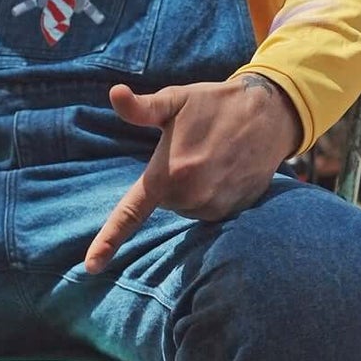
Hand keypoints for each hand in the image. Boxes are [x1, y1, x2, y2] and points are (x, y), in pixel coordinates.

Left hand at [84, 76, 301, 272]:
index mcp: (168, 174)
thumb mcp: (175, 99)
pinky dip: (212, 192)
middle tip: (193, 148)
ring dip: (193, 186)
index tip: (91, 266)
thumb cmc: (215, 103)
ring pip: (187, 206)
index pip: (130, 214)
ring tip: (212, 155)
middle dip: (172, 179)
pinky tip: (225, 167)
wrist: (270, 114)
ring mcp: (215, 208)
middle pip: (165, 201)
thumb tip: (115, 94)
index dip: (108, 240)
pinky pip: (208, 207)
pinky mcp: (234, 212)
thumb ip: (141, 108)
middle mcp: (191, 197)